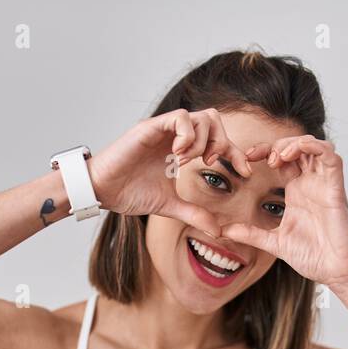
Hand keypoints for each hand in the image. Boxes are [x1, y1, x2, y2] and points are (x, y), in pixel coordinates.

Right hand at [86, 108, 254, 237]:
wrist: (102, 191)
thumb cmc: (129, 193)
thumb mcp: (169, 206)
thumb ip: (194, 213)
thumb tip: (218, 231)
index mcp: (181, 149)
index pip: (217, 140)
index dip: (235, 153)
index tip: (246, 172)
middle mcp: (174, 135)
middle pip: (213, 120)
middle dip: (222, 141)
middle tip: (214, 162)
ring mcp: (163, 129)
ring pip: (199, 117)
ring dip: (202, 140)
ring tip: (189, 162)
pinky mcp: (150, 127)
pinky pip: (179, 118)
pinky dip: (186, 135)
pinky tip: (178, 156)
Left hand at [221, 135, 347, 288]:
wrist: (335, 272)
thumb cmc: (313, 257)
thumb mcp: (273, 243)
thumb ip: (250, 234)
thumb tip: (224, 232)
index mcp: (297, 192)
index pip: (282, 160)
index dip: (264, 151)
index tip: (246, 157)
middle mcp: (311, 184)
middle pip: (296, 147)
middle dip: (276, 144)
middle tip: (258, 156)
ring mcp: (324, 185)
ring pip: (315, 146)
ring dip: (295, 143)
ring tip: (277, 156)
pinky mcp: (336, 189)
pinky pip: (331, 158)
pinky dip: (315, 147)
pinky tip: (295, 153)